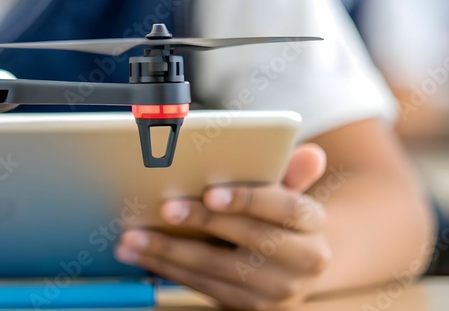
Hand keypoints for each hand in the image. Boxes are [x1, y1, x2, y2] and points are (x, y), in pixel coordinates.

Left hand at [115, 143, 330, 309]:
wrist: (294, 265)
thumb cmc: (280, 216)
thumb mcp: (289, 190)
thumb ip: (293, 170)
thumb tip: (311, 152)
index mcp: (313, 223)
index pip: (286, 208)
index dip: (249, 200)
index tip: (212, 193)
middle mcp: (303, 261)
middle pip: (248, 240)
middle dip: (202, 223)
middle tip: (164, 208)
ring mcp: (276, 291)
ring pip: (218, 270)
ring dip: (170, 253)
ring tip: (134, 237)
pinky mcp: (249, 307)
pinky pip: (203, 287)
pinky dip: (169, 270)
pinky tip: (142, 255)